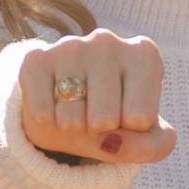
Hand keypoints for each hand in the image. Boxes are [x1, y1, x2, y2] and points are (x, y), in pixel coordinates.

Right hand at [17, 28, 176, 165]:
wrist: (67, 108)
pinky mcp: (35, 59)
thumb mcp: (147, 138)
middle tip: (97, 115)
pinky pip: (42, 112)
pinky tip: (53, 106)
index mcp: (144, 55)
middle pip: (107, 119)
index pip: (141, 118)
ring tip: (76, 110)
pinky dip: (47, 123)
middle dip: (100, 130)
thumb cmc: (116, 118)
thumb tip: (112, 143)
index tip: (126, 113)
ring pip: (73, 117)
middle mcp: (108, 41)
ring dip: (74, 127)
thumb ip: (153, 147)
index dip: (131, 130)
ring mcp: (70, 46)